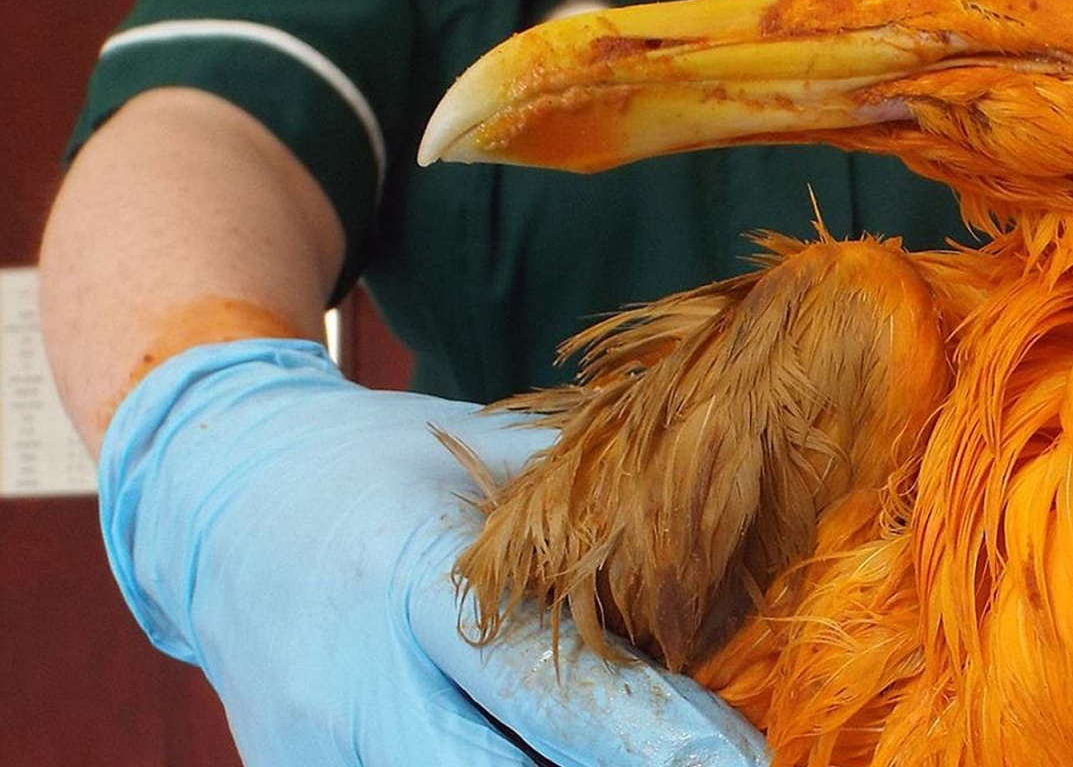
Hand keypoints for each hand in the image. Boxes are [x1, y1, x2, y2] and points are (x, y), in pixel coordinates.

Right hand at [97, 338, 768, 765]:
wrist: (214, 488)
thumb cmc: (380, 464)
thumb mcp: (480, 457)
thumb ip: (585, 509)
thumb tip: (719, 548)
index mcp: (408, 574)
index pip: (543, 681)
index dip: (648, 735)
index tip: (737, 760)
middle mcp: (354, 681)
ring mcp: (314, 749)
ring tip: (631, 754)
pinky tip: (537, 752)